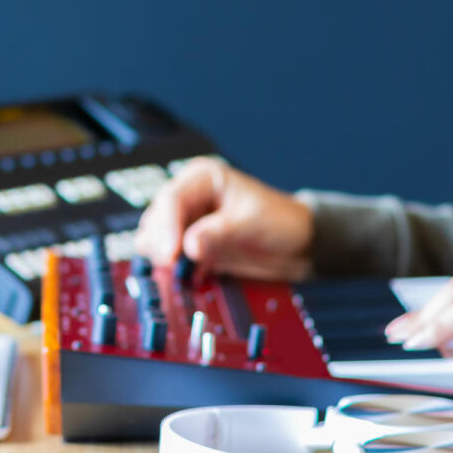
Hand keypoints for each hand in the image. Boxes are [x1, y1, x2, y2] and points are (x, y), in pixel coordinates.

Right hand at [134, 157, 313, 281]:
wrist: (297, 244)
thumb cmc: (281, 221)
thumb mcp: (252, 223)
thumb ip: (220, 233)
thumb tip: (190, 246)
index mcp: (203, 178)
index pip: (171, 198)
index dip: (165, 227)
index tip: (169, 254)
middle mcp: (190, 196)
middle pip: (156, 218)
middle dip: (162, 244)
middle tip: (173, 267)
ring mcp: (187, 221)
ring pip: (155, 238)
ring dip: (164, 256)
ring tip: (183, 271)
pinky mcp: (189, 244)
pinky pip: (168, 256)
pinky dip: (173, 267)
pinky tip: (192, 274)